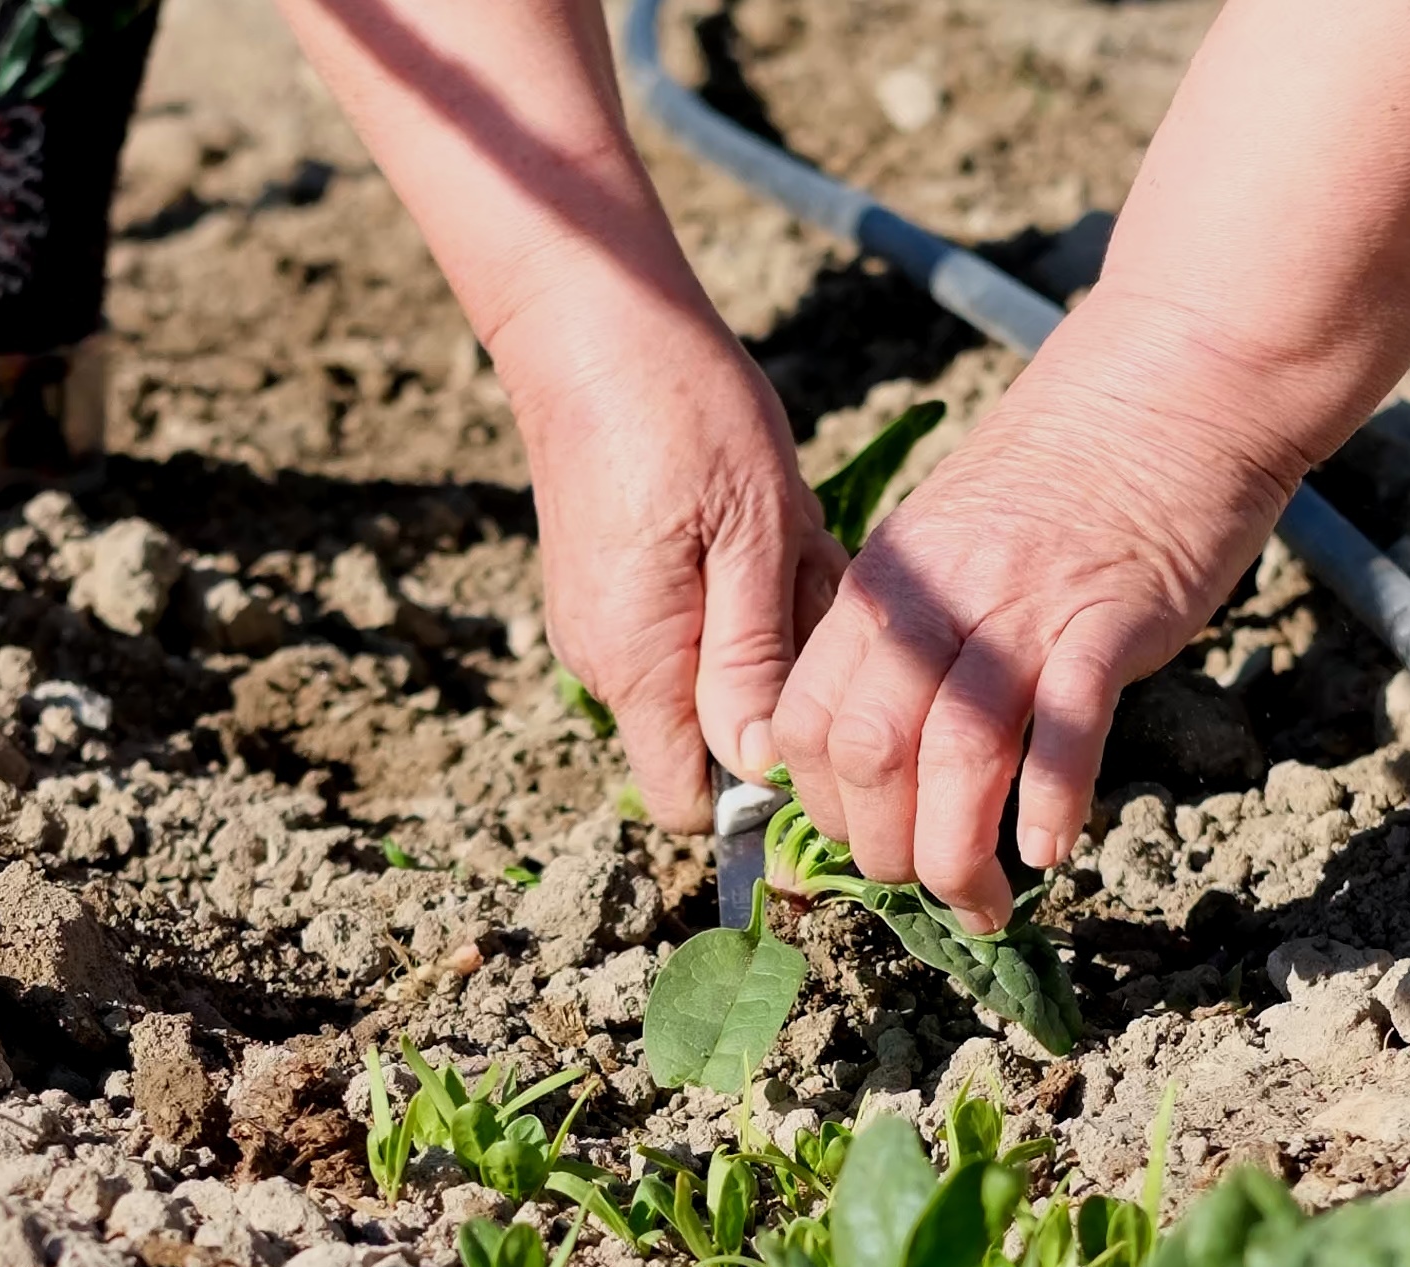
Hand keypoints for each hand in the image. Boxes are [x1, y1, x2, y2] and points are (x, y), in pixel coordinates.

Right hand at [501, 302, 845, 831]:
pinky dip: (738, 583)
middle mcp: (606, 660)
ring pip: (711, 667)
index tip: (816, 709)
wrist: (592, 321)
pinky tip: (754, 517)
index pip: (691, 802)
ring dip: (767, 619)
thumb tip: (760, 766)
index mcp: (637, 663)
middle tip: (805, 574)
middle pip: (714, 732)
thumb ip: (752, 658)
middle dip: (780, 675)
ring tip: (782, 531)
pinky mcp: (613, 582)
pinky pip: (691, 618)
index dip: (760, 784)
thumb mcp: (751, 531)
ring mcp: (604, 621)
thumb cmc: (680, 412)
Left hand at [773, 345, 1301, 932]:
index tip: (860, 844)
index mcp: (881, 584)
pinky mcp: (1108, 619)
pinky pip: (1063, 729)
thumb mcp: (945, 542)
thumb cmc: (1061, 478)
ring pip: (954, 757)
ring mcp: (1021, 608)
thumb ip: (908, 633)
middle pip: (868, 751)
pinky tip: (1054, 851)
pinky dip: (1051, 802)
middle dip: (883, 849)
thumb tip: (882, 748)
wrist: (1171, 387)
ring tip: (985, 902)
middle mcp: (935, 599)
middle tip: (925, 887)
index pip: (806, 719)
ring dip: (960, 854)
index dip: (821, 806)